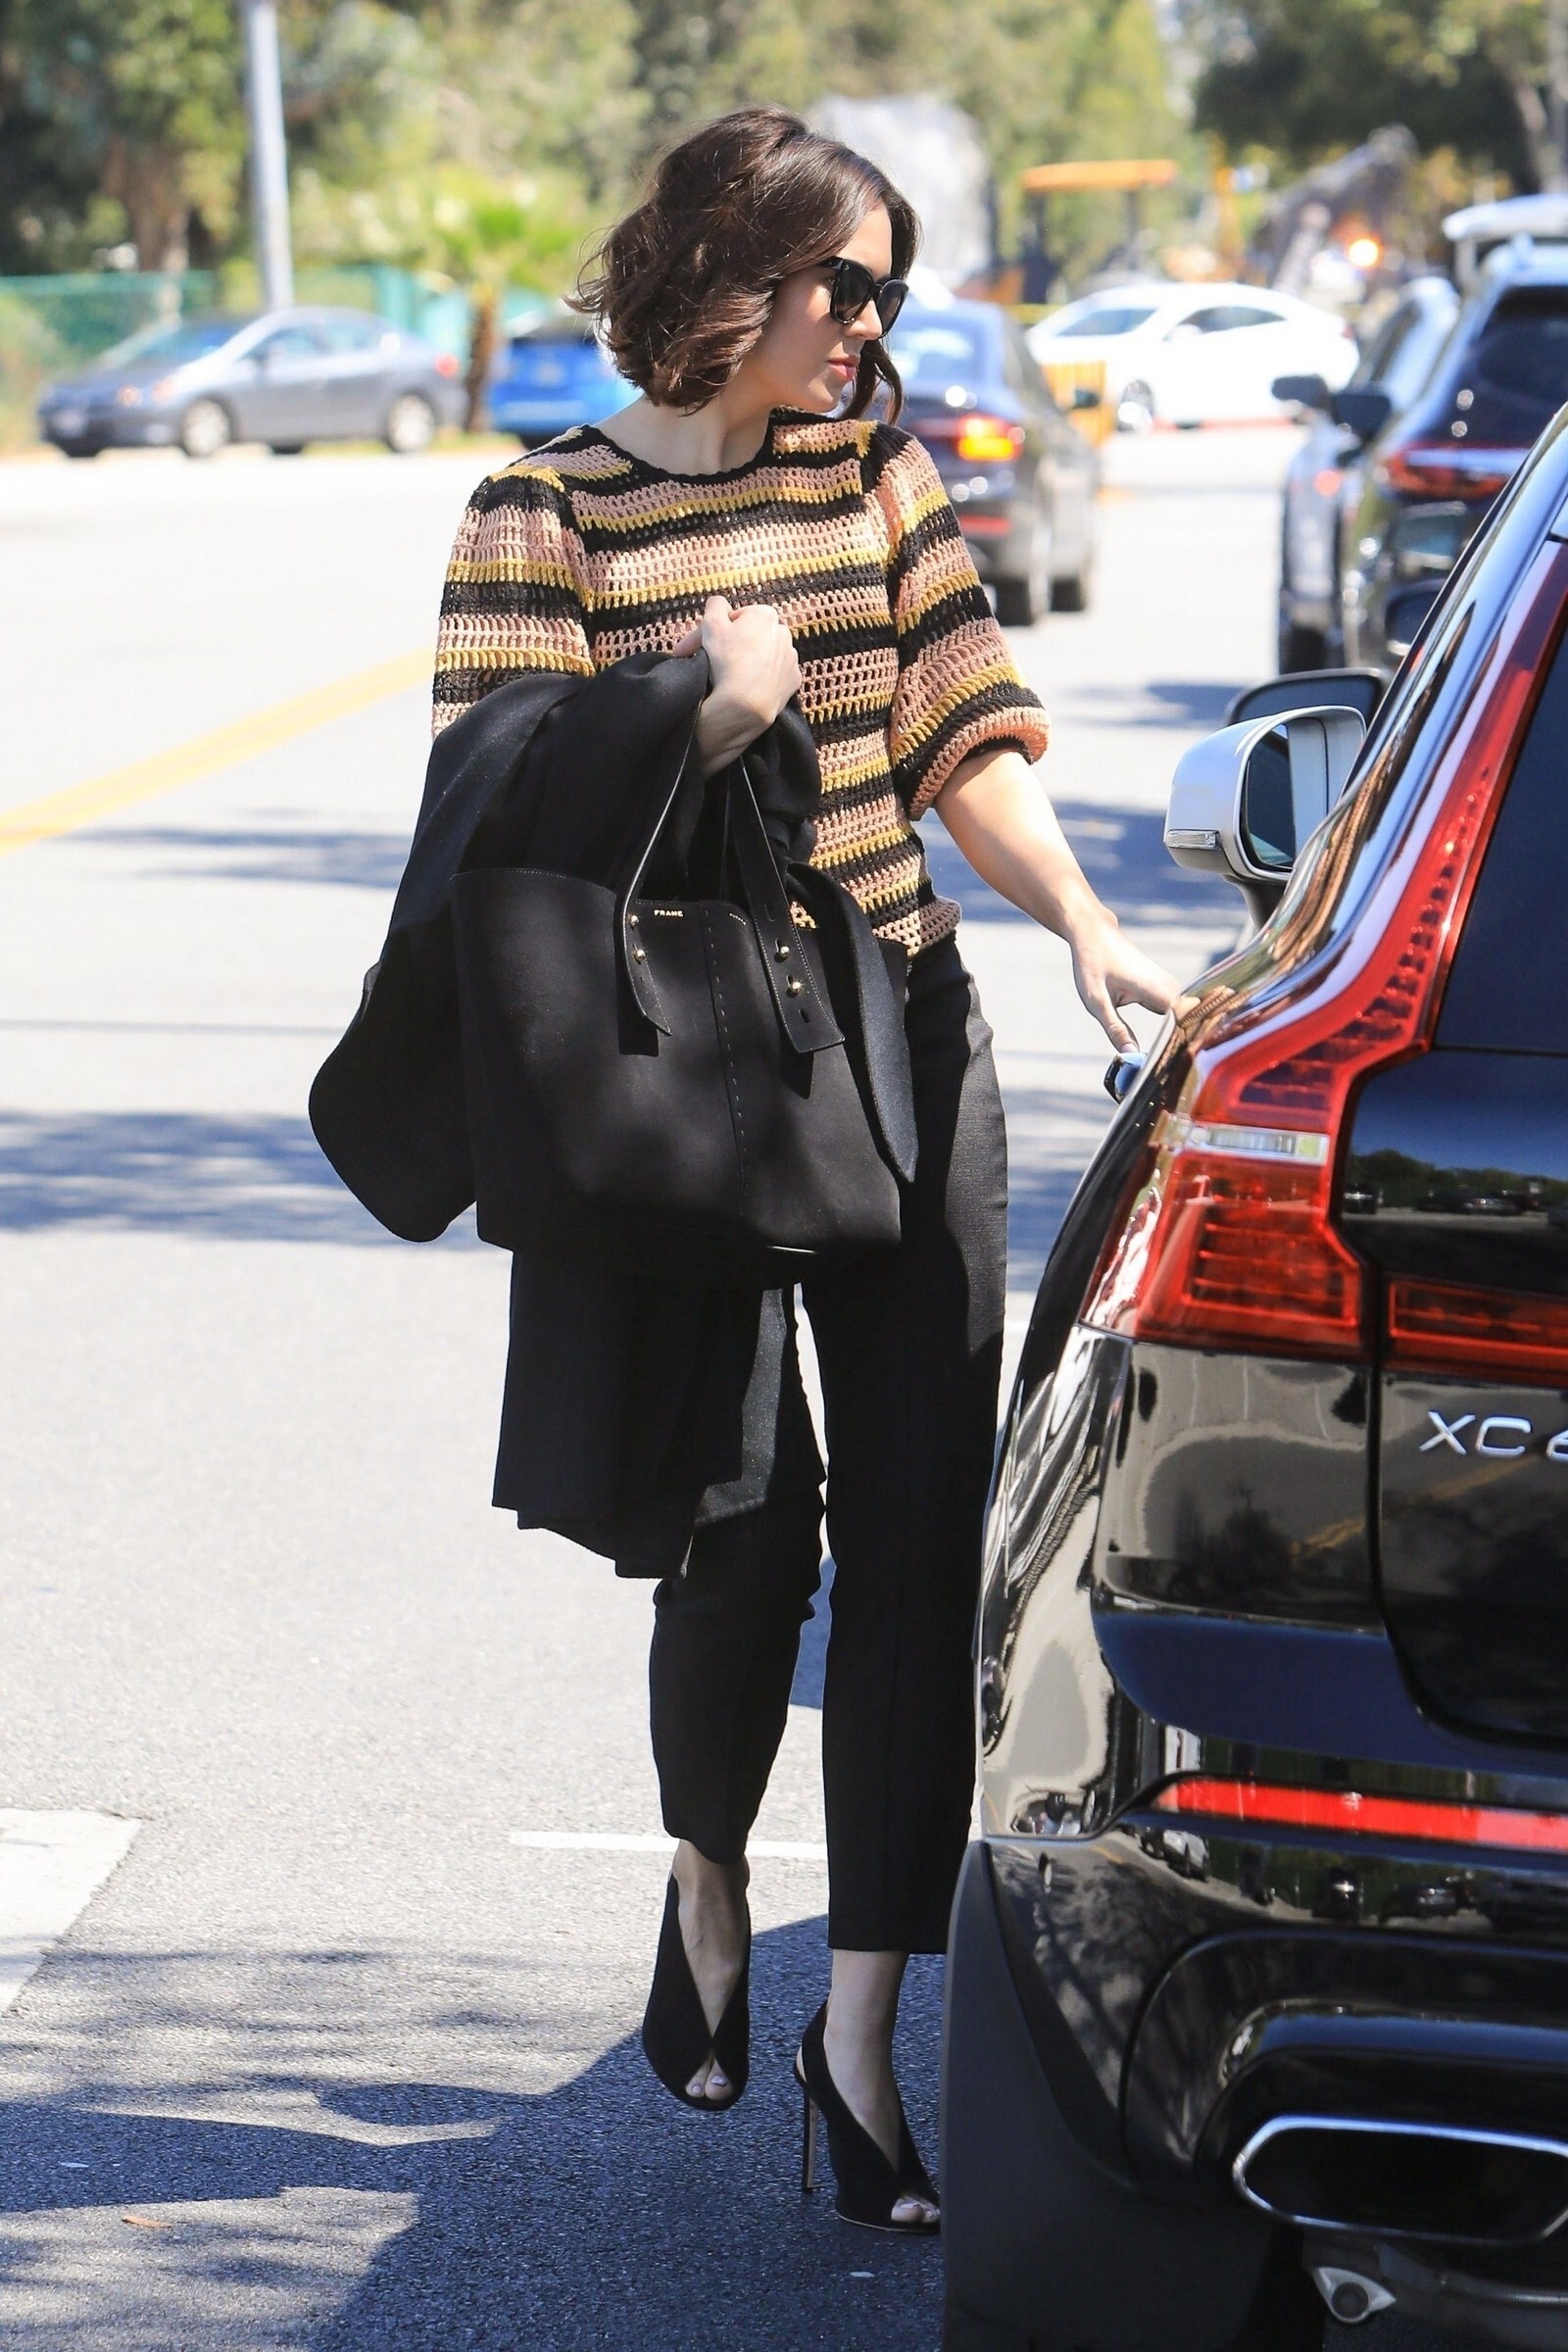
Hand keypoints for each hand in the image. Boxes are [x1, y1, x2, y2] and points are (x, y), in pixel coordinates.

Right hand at [670, 595, 800, 772]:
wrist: (744, 705)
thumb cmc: (726, 662)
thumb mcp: (710, 625)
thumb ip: (714, 605)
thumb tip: (718, 603)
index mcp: (765, 614)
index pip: (736, 618)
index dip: (720, 630)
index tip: (708, 645)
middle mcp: (784, 632)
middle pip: (752, 635)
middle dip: (737, 644)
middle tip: (719, 661)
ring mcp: (791, 657)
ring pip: (765, 654)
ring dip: (751, 660)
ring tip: (735, 675)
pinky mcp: (793, 679)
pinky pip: (777, 674)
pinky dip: (765, 678)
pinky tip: (751, 686)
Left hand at [1067, 906, 1180, 1052]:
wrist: (1094, 933)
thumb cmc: (1092, 964)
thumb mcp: (1096, 1001)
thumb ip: (1115, 1029)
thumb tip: (1131, 1056)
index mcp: (1156, 989)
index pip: (1186, 1022)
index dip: (1184, 1045)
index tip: (1182, 1065)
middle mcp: (1170, 986)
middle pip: (1189, 1023)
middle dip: (1184, 1045)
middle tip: (1182, 1069)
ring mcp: (1171, 985)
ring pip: (1185, 1018)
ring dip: (1180, 1036)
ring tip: (1182, 1060)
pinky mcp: (1166, 987)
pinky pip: (1177, 1013)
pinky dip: (1173, 1027)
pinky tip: (1172, 1045)